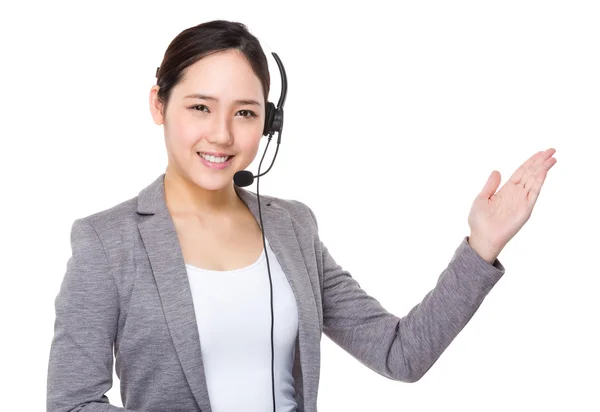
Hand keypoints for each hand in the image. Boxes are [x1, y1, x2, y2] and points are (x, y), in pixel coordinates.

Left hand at [467, 148, 556, 262]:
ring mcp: (522, 200)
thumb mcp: (481, 198)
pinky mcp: (526, 208)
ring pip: (535, 180)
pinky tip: (544, 170)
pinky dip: (539, 181)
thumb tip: (497, 171)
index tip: (540, 153)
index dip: (530, 162)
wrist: (482, 237)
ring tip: (552, 157)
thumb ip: (490, 185)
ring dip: (543, 168)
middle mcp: (516, 194)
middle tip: (552, 150)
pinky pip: (534, 192)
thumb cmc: (479, 221)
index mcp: (506, 190)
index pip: (521, 172)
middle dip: (540, 161)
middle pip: (531, 173)